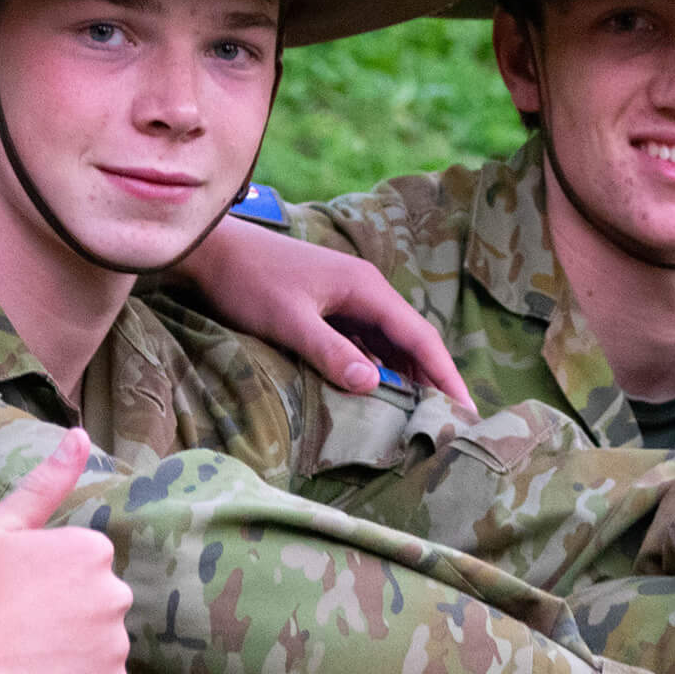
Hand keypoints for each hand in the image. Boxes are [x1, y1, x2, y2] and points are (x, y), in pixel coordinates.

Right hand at [0, 429, 132, 673]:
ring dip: (73, 658)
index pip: (86, 572)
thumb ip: (47, 483)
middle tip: (17, 633)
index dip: (47, 588)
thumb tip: (81, 435)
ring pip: (100, 650)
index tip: (15, 599)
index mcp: (94, 551)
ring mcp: (116, 647)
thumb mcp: (0, 527)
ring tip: (24, 663)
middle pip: (98, 609)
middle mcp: (116, 594)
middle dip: (67, 621)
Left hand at [179, 217, 474, 407]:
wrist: (210, 251)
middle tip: (454, 422)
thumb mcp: (288, 320)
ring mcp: (346, 298)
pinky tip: (381, 393)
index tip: (464, 409)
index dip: (444, 374)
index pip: (419, 336)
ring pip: (388, 342)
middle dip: (434, 379)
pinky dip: (379, 367)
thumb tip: (374, 383)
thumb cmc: (247, 281)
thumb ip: (330, 351)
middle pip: (411, 340)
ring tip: (425, 415)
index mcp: (365, 288)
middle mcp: (364, 290)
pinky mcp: (327, 308)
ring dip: (407, 375)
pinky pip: (365, 342)